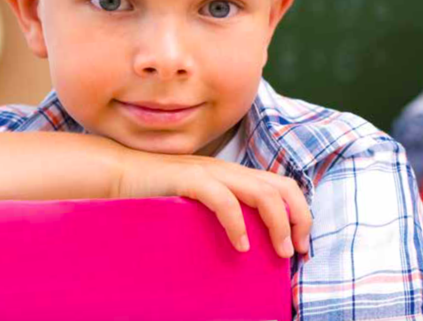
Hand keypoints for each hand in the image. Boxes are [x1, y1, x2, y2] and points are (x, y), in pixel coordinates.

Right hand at [117, 150, 312, 258]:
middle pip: (281, 187)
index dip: (300, 213)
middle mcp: (228, 170)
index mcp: (234, 175)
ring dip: (277, 224)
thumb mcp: (199, 202)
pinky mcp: (191, 180)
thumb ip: (222, 210)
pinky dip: (238, 224)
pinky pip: (224, 200)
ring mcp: (211, 173)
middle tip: (297, 251)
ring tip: (279, 251)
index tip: (302, 245)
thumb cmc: (158, 193)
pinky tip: (240, 246)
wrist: (120, 174)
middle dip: (299, 219)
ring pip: (261, 193)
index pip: (282, 186)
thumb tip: (246, 242)